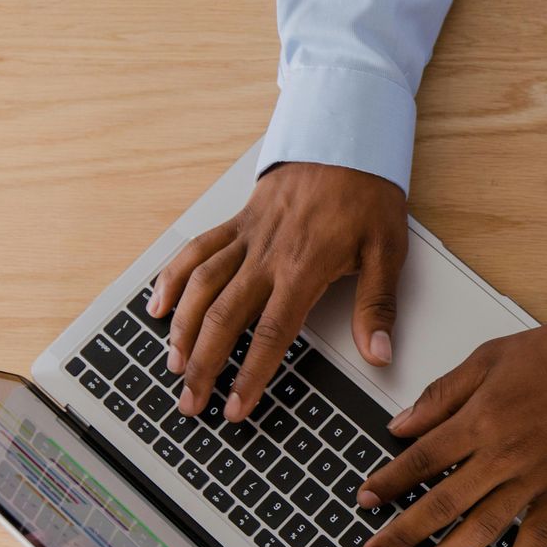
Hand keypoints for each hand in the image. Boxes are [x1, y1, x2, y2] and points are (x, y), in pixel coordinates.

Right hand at [150, 162, 406, 421]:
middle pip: (222, 318)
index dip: (250, 375)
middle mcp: (266, 256)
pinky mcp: (236, 222)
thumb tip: (378, 353)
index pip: (270, 334)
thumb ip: (377, 305)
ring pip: (200, 286)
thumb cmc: (368, 195)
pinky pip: (195, 250)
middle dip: (203, 364)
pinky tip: (158, 306)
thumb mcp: (387, 251)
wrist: (345, 140)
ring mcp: (246, 237)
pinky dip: (172, 278)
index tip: (236, 406)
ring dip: (180, 329)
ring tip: (171, 365)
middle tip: (191, 401)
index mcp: (303, 269)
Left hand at [356, 325, 546, 546]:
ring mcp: (534, 477)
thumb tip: (401, 424)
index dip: (388, 482)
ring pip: (481, 527)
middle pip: (441, 501)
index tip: (365, 500)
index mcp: (479, 418)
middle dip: (403, 533)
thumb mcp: (489, 358)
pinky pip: (538, 536)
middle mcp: (502, 453)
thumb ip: (443, 394)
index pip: (420, 458)